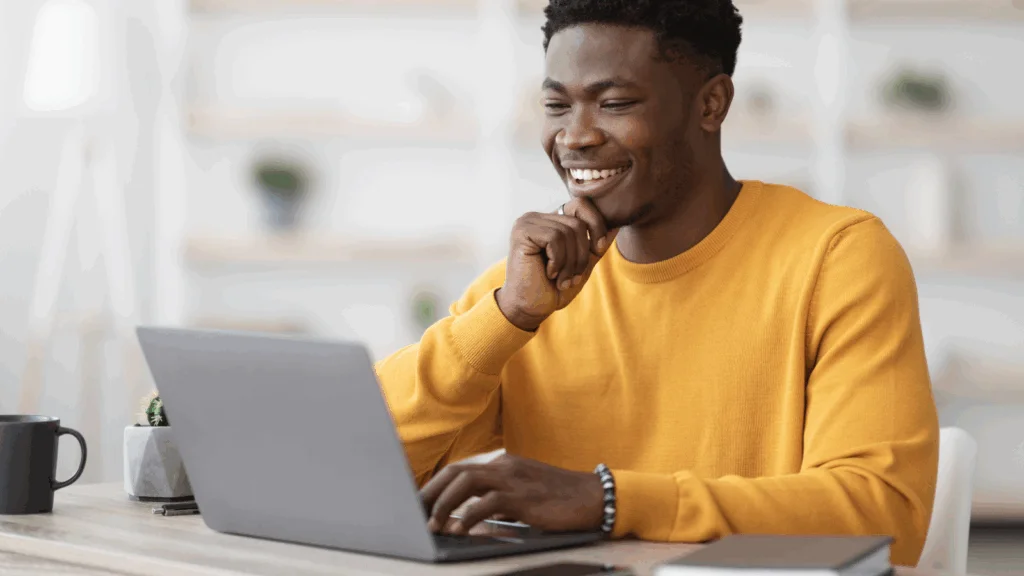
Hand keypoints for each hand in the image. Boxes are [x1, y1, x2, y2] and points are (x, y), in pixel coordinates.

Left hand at [421, 454, 604, 534]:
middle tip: (414, 512)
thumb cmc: (559, 499)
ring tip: (432, 524)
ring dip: (444, 504)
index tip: (419, 501)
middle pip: (455, 472)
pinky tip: (460, 530)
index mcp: (502, 463)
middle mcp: (503, 466)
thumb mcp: (523, 494)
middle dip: (431, 492)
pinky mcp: (522, 496)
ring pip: (465, 483)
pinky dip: (469, 516)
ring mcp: (513, 479)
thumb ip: (497, 499)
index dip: (435, 485)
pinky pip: (488, 503)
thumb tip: (468, 516)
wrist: (593, 496)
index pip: (460, 470)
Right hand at [496, 198, 617, 330]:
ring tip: (560, 279)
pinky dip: (558, 261)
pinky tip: (548, 274)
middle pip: (578, 223)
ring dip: (570, 262)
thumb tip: (616, 226)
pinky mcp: (522, 232)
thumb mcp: (581, 265)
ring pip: (568, 232)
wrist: (529, 308)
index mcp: (550, 221)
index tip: (597, 250)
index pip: (581, 205)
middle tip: (571, 277)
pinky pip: (555, 238)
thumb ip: (595, 245)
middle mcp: (537, 217)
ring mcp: (527, 222)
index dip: (596, 226)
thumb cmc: (552, 289)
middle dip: (581, 254)